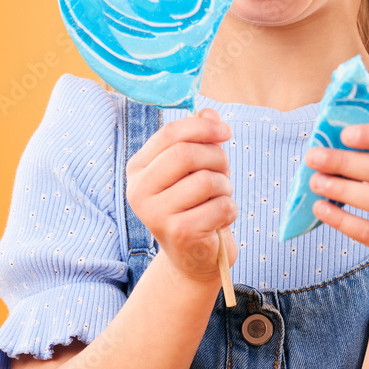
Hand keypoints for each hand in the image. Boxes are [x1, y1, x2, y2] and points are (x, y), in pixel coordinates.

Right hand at [126, 108, 238, 285]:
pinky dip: (230, 209)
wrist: (193, 257)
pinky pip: (220, 207)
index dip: (202, 126)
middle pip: (185, 154)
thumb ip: (200, 138)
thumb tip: (209, 112)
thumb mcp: (195, 168)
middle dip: (216, 158)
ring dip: (225, 186)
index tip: (225, 131)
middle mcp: (139, 191)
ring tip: (220, 197)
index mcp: (138, 169)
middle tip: (225, 170)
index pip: (169, 134)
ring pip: (206, 181)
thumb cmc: (195, 205)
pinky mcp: (179, 234)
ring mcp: (156, 215)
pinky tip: (220, 219)